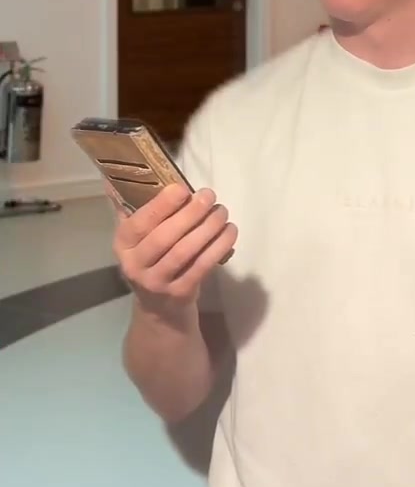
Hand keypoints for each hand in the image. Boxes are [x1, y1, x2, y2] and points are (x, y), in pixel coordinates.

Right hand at [110, 181, 237, 322]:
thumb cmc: (151, 261)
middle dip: (190, 213)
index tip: (182, 188)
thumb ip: (129, 208)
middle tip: (209, 195)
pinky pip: (202, 266)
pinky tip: (229, 232)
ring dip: (208, 228)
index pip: (139, 223)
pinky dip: (218, 247)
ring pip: (185, 251)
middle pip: (164, 236)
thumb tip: (112, 175)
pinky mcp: (180, 294)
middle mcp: (135, 265)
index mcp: (123, 245)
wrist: (160, 311)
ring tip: (222, 212)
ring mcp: (157, 283)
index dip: (161, 205)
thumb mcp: (136, 239)